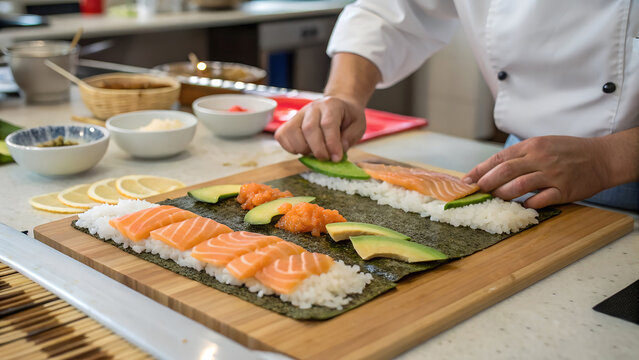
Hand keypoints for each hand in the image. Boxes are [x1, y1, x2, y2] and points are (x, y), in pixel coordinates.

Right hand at [274, 96, 365, 161]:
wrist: (337, 106)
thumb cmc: (347, 118)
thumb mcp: (358, 125)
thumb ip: (350, 138)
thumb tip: (338, 151)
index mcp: (331, 105)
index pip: (328, 124)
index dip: (331, 143)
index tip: (336, 158)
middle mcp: (313, 107)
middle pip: (309, 128)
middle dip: (318, 149)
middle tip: (326, 159)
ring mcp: (299, 114)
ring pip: (292, 132)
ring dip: (303, 149)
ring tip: (314, 153)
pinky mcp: (289, 122)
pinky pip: (282, 135)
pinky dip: (290, 147)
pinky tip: (303, 149)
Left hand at [463, 136, 609, 208]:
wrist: (602, 157)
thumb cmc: (568, 152)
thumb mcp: (542, 144)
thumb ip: (520, 155)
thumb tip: (491, 170)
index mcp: (532, 146)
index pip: (499, 158)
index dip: (480, 170)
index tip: (466, 181)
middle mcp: (541, 158)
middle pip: (505, 171)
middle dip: (486, 183)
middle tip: (477, 191)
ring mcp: (553, 174)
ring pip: (519, 186)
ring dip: (503, 194)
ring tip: (495, 199)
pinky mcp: (565, 190)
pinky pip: (541, 200)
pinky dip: (527, 204)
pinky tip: (521, 206)